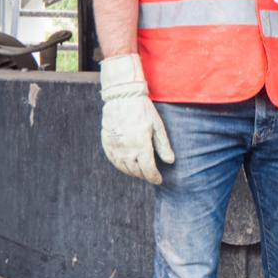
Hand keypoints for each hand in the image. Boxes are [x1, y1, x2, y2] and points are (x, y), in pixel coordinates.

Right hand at [98, 55, 173, 183]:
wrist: (122, 97)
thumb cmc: (143, 110)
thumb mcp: (157, 126)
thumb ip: (163, 145)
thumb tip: (170, 161)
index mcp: (142, 146)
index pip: (148, 170)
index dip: (154, 177)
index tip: (158, 180)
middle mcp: (127, 150)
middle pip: (137, 171)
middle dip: (145, 175)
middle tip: (150, 174)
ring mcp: (115, 147)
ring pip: (125, 168)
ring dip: (133, 172)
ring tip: (140, 171)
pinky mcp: (107, 143)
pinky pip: (114, 161)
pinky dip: (121, 166)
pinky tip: (127, 165)